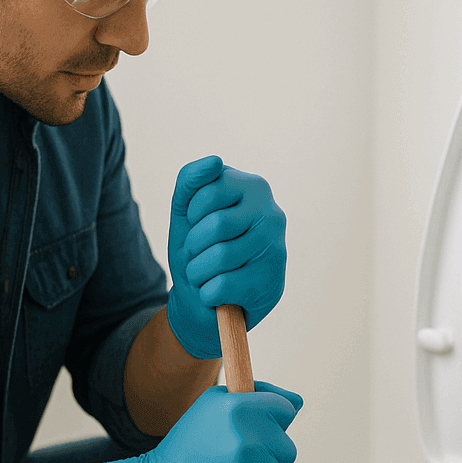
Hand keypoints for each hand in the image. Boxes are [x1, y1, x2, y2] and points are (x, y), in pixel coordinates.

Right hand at [86, 382, 302, 462]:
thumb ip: (256, 397)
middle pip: (288, 451)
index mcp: (240, 409)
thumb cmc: (183, 453)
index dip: (268, 425)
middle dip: (266, 460)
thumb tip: (296, 402)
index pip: (284, 411)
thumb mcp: (210, 408)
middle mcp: (249, 441)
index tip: (248, 437)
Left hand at [165, 156, 287, 359]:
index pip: (209, 192)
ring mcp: (276, 250)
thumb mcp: (185, 214)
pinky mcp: (271, 284)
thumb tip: (214, 161)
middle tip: (200, 256)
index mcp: (254, 188)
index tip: (197, 225)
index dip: (192, 215)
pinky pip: (222, 286)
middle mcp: (273, 215)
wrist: (205, 301)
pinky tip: (217, 294)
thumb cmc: (198, 250)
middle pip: (217, 226)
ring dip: (197, 273)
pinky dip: (207, 294)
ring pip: (220, 258)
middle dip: (194, 247)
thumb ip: (191, 181)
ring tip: (205, 276)